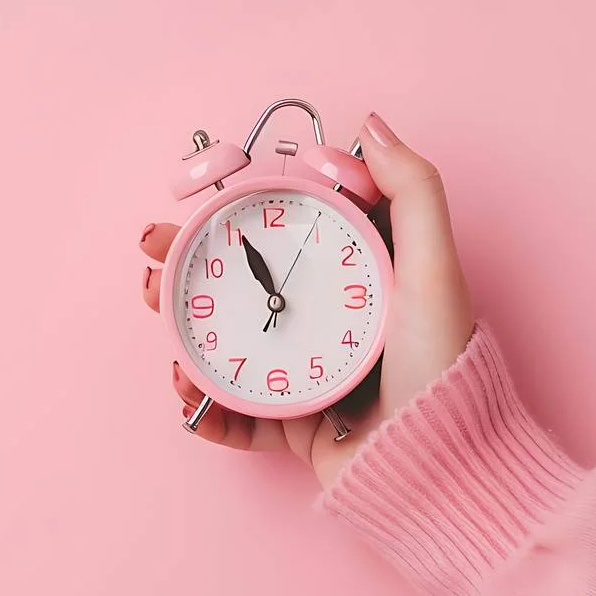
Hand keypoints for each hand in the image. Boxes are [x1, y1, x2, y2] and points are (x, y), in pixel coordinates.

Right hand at [138, 113, 473, 487]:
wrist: (440, 470)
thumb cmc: (442, 368)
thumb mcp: (433, 269)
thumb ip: (410, 192)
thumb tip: (372, 124)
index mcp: (361, 280)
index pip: (290, 230)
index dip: (241, 209)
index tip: (203, 195)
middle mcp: (331, 322)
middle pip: (244, 283)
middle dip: (188, 266)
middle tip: (153, 251)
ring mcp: (309, 375)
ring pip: (228, 343)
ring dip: (183, 331)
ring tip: (160, 320)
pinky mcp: (296, 427)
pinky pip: (237, 414)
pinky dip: (204, 405)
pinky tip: (186, 390)